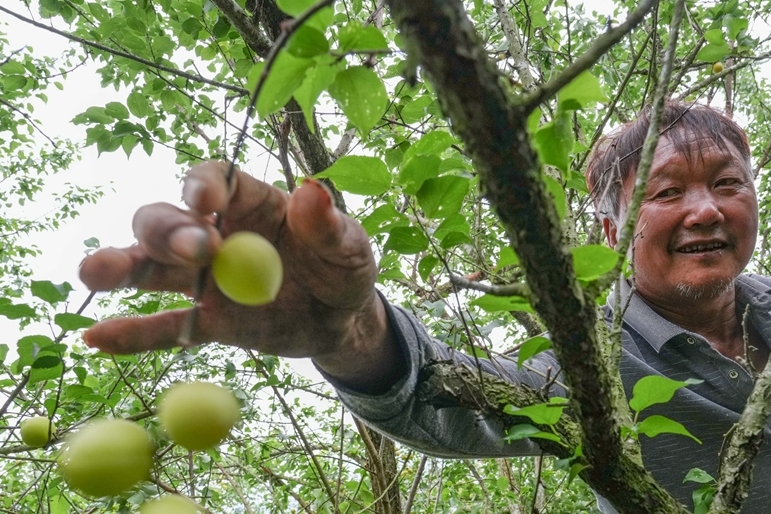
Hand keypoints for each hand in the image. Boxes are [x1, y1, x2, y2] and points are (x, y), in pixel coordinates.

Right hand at [80, 161, 404, 389]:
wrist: (341, 322)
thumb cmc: (345, 270)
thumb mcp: (351, 247)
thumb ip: (328, 225)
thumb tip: (310, 191)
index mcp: (252, 203)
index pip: (215, 180)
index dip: (203, 186)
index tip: (206, 204)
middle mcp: (217, 235)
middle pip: (169, 220)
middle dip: (168, 231)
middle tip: (195, 253)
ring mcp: (205, 280)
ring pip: (151, 267)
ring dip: (121, 266)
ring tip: (95, 273)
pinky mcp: (207, 321)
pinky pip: (164, 326)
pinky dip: (131, 333)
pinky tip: (96, 337)